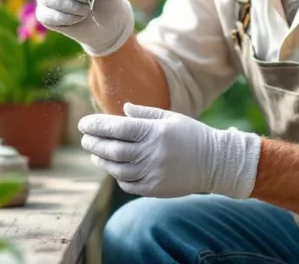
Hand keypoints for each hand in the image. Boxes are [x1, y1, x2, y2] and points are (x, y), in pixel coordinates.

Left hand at [78, 103, 261, 198]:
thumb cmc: (191, 135)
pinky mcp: (156, 188)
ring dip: (102, 161)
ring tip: (95, 154)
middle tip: (84, 138)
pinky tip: (113, 168)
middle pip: (113, 150)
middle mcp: (152, 153)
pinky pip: (128, 184)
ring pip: (117, 169)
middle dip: (94, 143)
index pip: (117, 128)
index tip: (83, 124)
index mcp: (155, 132)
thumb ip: (145, 114)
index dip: (97, 126)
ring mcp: (154, 173)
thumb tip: (122, 110)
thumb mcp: (170, 118)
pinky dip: (117, 176)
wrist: (216, 162)